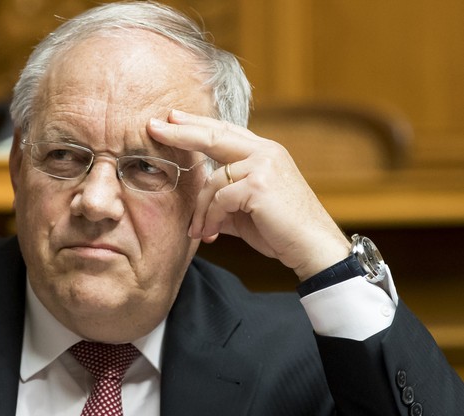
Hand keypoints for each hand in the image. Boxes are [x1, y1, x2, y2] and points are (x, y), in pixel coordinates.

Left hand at [147, 110, 349, 279]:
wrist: (312, 248)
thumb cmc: (280, 231)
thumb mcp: (245, 212)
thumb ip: (222, 202)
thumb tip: (198, 211)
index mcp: (264, 153)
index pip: (225, 132)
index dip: (197, 124)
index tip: (172, 118)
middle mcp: (265, 152)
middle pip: (214, 136)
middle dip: (181, 132)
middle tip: (153, 127)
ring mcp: (263, 165)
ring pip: (212, 180)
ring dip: (199, 210)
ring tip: (198, 231)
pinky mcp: (259, 184)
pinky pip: (219, 199)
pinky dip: (210, 218)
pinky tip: (211, 234)